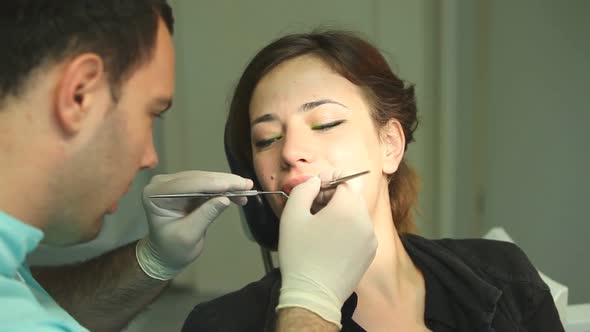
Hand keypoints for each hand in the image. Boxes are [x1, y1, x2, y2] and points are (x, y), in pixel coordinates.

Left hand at [136, 171, 252, 279]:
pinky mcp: (185, 187)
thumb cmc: (173, 249)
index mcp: (155, 194)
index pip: (188, 184)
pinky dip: (223, 189)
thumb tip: (225, 199)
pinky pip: (207, 184)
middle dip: (223, 182)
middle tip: (247, 184)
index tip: (235, 185)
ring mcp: (174, 184)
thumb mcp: (189, 235)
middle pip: (198, 178)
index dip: (213, 184)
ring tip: (246, 188)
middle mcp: (162, 183)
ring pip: (205, 179)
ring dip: (226, 184)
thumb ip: (205, 215)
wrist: (166, 255)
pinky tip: (238, 194)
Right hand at [276, 176, 376, 327]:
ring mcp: (370, 238)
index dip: (329, 178)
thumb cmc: (300, 255)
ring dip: (340, 212)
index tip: (314, 188)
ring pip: (357, 213)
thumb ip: (304, 189)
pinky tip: (329, 241)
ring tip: (319, 226)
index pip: (346, 179)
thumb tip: (315, 182)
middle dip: (333, 195)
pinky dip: (347, 228)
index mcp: (348, 208)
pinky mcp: (370, 253)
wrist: (313, 294)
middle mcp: (365, 221)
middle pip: (352, 195)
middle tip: (312, 207)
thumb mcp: (292, 216)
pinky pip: (360, 230)